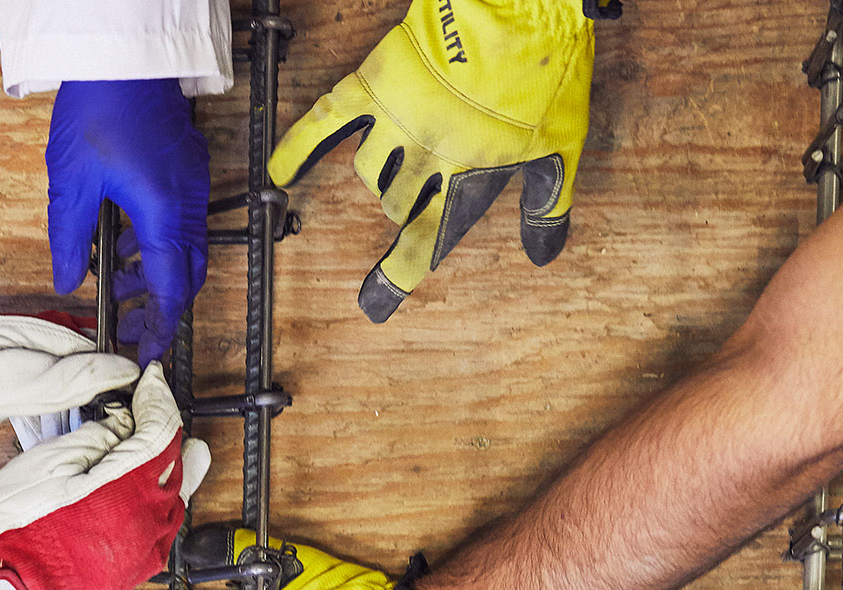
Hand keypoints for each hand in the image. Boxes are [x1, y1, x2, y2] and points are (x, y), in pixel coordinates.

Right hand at [0, 363, 210, 589]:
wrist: (1, 575)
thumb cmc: (16, 519)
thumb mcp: (53, 459)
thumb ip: (99, 435)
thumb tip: (125, 422)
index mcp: (127, 488)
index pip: (162, 431)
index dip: (158, 399)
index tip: (152, 382)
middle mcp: (147, 520)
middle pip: (177, 462)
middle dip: (165, 429)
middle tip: (153, 406)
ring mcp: (146, 548)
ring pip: (176, 497)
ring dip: (170, 468)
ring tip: (160, 446)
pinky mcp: (137, 568)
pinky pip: (164, 529)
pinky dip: (162, 505)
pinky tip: (151, 493)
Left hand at [46, 79, 209, 365]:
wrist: (124, 58)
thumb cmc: (99, 109)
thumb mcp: (70, 182)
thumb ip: (67, 239)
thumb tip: (66, 282)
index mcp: (163, 213)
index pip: (172, 288)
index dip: (160, 327)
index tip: (146, 353)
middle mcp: (188, 204)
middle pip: (187, 274)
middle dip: (159, 304)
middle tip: (128, 323)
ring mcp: (193, 186)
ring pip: (186, 248)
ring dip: (155, 271)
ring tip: (115, 279)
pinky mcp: (188, 171)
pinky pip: (182, 222)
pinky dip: (159, 242)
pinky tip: (124, 238)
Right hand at [269, 0, 602, 321]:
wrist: (518, 8)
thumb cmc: (545, 74)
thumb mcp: (564, 148)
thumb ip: (549, 206)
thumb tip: (543, 256)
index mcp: (467, 176)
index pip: (423, 241)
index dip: (395, 278)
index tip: (372, 306)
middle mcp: (424, 155)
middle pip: (393, 203)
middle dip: (402, 205)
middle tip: (419, 188)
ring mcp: (395, 120)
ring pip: (367, 169)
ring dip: (378, 174)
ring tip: (398, 159)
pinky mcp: (374, 83)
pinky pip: (326, 121)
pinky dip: (298, 148)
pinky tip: (279, 173)